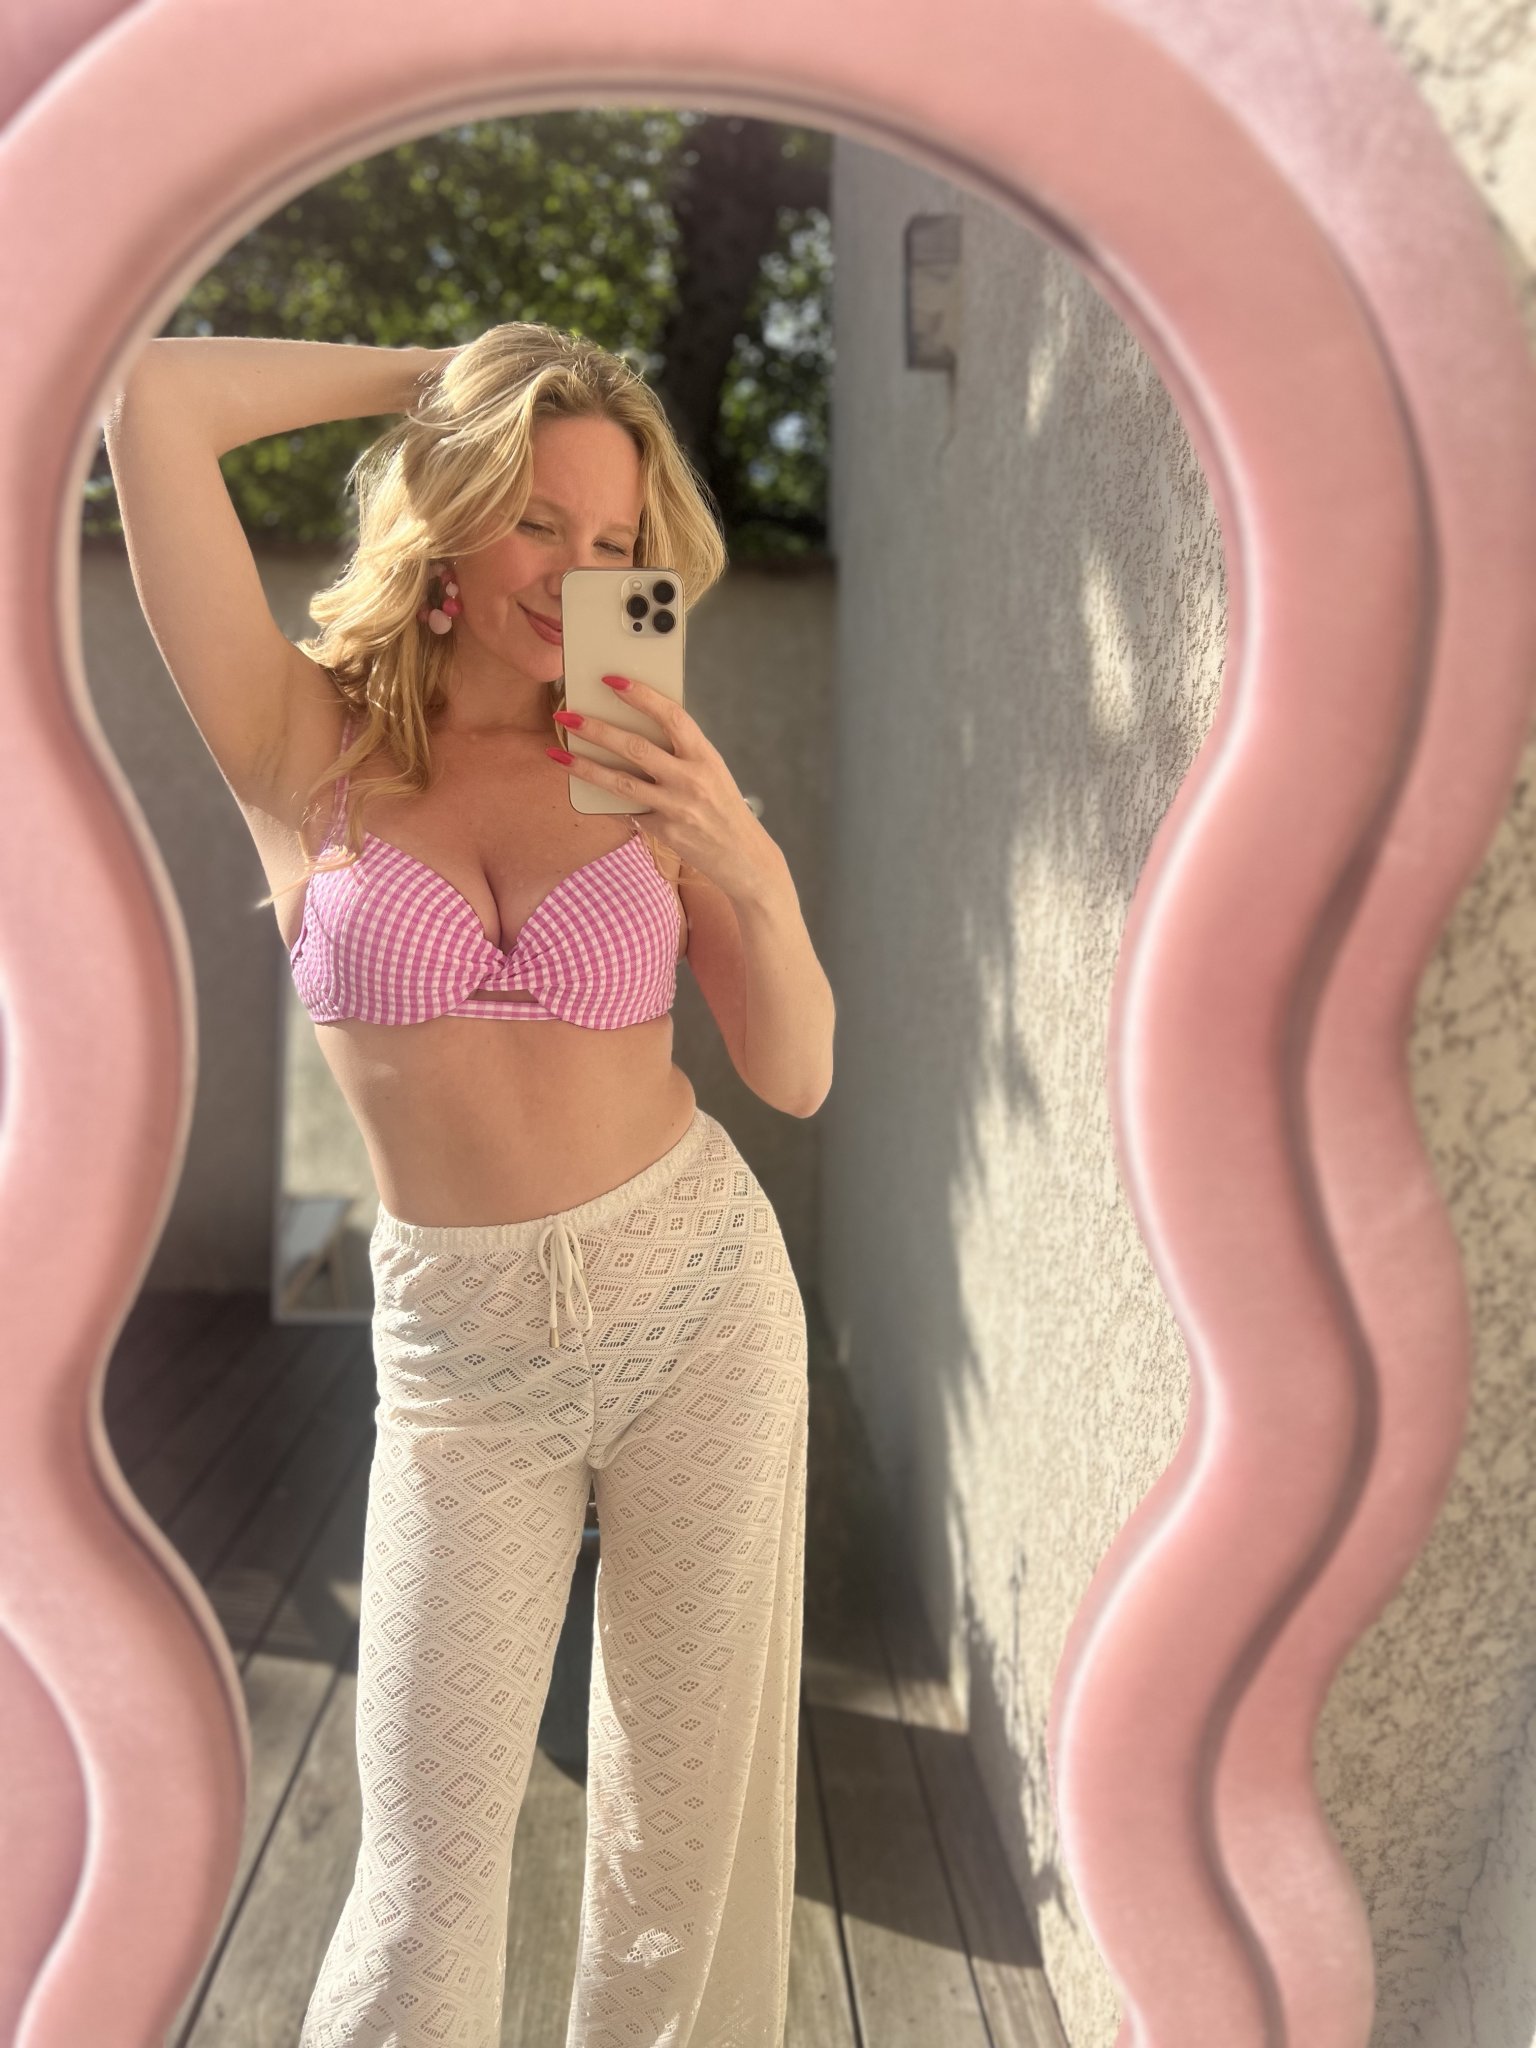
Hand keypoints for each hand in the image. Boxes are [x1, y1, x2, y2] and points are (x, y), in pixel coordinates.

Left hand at [549, 675, 774, 902]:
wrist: (745, 856)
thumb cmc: (722, 806)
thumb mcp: (711, 770)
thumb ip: (681, 750)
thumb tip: (636, 725)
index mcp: (705, 755)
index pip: (671, 716)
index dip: (641, 695)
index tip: (613, 680)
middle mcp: (691, 779)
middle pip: (636, 748)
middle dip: (597, 729)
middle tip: (568, 715)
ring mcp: (676, 807)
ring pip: (621, 782)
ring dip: (585, 766)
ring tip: (557, 754)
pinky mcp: (664, 831)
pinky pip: (626, 810)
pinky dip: (603, 798)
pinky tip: (580, 788)